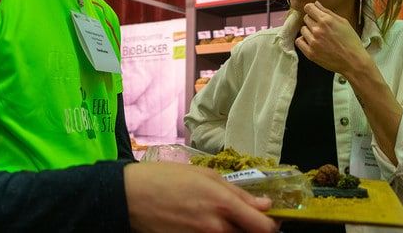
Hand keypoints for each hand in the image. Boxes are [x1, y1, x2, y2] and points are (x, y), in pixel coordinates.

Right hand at [124, 162, 277, 232]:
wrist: (131, 197)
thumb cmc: (167, 178)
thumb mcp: (205, 175)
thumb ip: (238, 192)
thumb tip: (265, 205)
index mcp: (223, 204)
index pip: (263, 227)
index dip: (271, 225)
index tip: (269, 218)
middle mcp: (216, 228)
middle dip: (251, 229)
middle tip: (244, 218)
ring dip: (232, 232)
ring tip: (219, 219)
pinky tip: (203, 225)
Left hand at [294, 1, 372, 77]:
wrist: (353, 61)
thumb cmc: (351, 41)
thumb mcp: (343, 22)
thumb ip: (327, 12)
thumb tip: (316, 4)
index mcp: (326, 20)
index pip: (308, 7)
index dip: (311, 9)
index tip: (314, 13)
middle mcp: (317, 30)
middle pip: (305, 18)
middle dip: (312, 21)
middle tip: (321, 27)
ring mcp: (313, 42)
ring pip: (302, 29)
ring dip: (308, 31)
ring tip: (319, 36)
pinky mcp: (310, 53)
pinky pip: (299, 41)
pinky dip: (304, 41)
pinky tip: (312, 42)